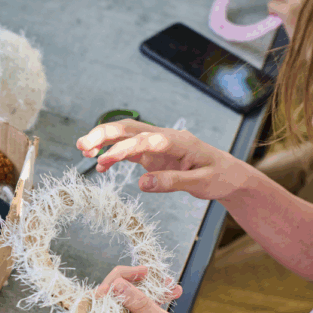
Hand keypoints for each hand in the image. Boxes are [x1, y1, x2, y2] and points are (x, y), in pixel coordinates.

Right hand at [76, 119, 247, 201]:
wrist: (230, 175)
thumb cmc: (219, 177)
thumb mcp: (200, 183)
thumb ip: (171, 182)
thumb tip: (141, 184)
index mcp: (178, 141)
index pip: (145, 141)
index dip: (123, 149)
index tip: (104, 160)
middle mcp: (164, 138)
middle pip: (130, 129)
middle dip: (104, 134)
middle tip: (82, 144)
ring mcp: (157, 145)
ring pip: (126, 136)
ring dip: (104, 141)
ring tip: (83, 150)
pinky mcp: (154, 154)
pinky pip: (129, 150)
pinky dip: (113, 154)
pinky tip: (101, 165)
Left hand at [81, 270, 219, 312]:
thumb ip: (141, 305)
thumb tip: (116, 285)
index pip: (92, 307)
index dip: (108, 284)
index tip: (134, 276)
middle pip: (110, 302)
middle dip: (134, 284)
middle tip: (160, 279)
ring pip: (123, 308)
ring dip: (144, 294)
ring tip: (170, 289)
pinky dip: (146, 308)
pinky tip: (166, 300)